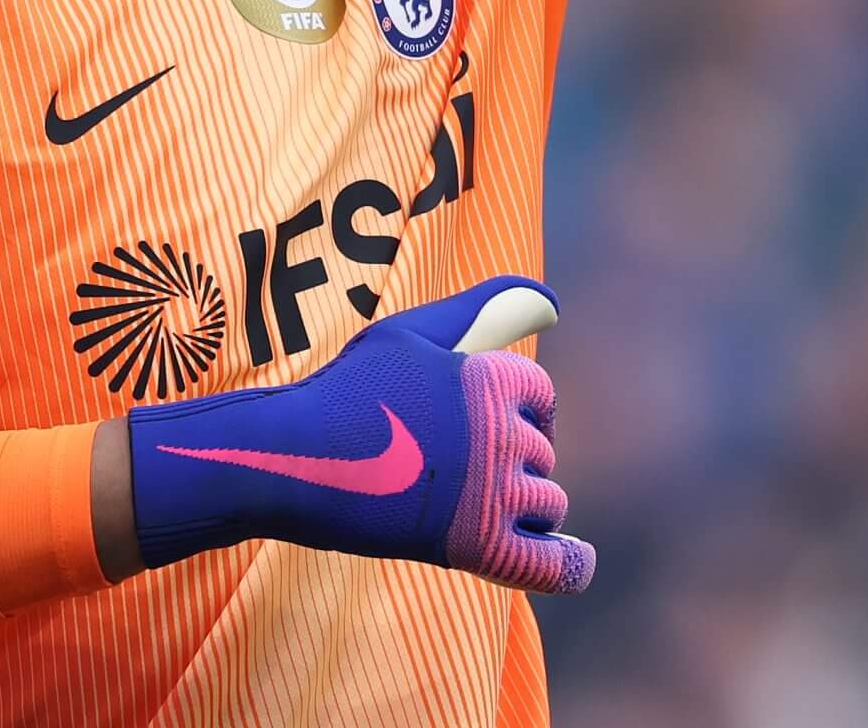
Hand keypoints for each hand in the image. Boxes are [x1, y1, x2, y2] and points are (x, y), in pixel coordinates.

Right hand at [126, 275, 594, 593]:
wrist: (293, 459)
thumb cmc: (347, 391)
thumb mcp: (412, 334)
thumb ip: (484, 310)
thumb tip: (552, 300)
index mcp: (493, 379)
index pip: (541, 397)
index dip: (518, 411)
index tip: (482, 426)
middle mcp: (503, 434)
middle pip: (542, 454)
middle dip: (510, 463)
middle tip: (449, 469)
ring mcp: (493, 493)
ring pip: (549, 506)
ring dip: (522, 510)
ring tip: (468, 506)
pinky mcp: (479, 547)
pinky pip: (555, 564)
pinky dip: (570, 565)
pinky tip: (574, 560)